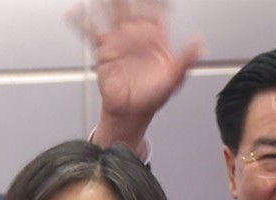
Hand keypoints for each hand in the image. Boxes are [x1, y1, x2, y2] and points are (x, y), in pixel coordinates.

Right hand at [68, 0, 203, 151]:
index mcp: (156, 39)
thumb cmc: (153, 96)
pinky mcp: (103, 52)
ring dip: (107, 5)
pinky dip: (81, 23)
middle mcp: (136, 36)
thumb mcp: (174, 80)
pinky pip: (91, 35)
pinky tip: (75, 12)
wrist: (132, 112)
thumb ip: (186, 60)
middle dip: (129, 0)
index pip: (156, 15)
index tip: (160, 3)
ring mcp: (118, 42)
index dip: (156, 5)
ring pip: (112, 17)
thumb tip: (199, 44)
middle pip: (132, 10)